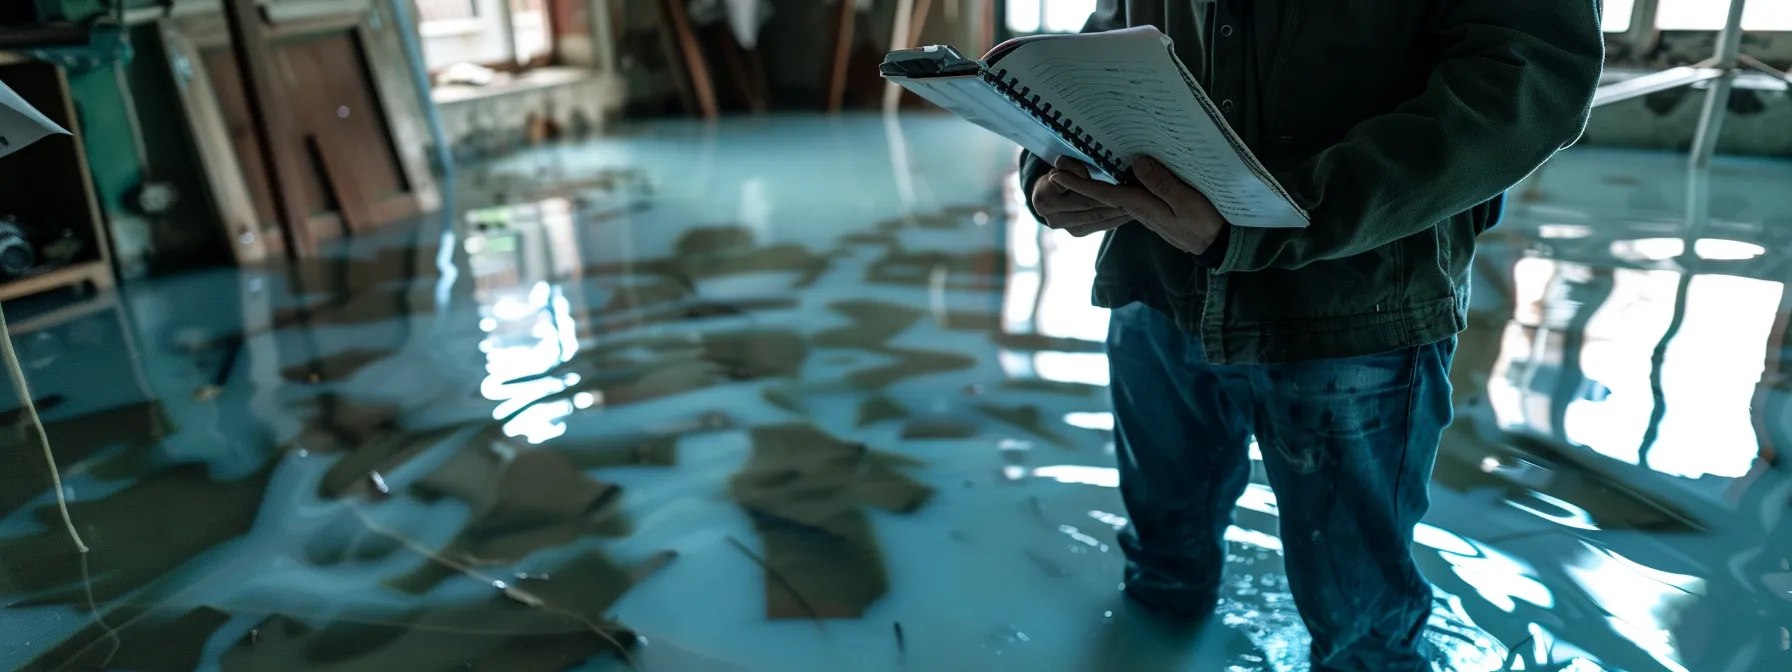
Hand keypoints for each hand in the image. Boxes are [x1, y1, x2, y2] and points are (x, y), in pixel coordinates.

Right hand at [1030, 158, 1132, 236]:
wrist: (1048, 193)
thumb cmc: (1058, 172)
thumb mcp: (1061, 164)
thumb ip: (1070, 165)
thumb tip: (1084, 174)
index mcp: (1044, 199)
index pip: (1075, 190)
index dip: (1097, 186)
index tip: (1121, 180)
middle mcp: (1053, 218)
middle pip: (1090, 205)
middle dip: (1115, 197)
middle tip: (1138, 189)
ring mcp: (1066, 228)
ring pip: (1098, 217)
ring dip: (1120, 208)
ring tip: (1139, 198)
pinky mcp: (1078, 232)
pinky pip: (1103, 225)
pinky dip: (1118, 217)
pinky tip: (1132, 209)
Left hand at [1050, 156, 1225, 255]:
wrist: (1216, 244)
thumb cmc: (1204, 221)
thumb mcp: (1186, 200)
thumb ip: (1162, 183)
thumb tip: (1136, 164)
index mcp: (1141, 206)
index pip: (1103, 193)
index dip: (1079, 183)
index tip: (1057, 175)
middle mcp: (1137, 209)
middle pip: (1101, 196)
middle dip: (1076, 185)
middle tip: (1054, 170)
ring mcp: (1144, 211)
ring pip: (1111, 197)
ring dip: (1090, 186)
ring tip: (1071, 174)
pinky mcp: (1152, 210)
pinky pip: (1126, 197)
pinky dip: (1110, 188)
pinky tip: (1107, 181)